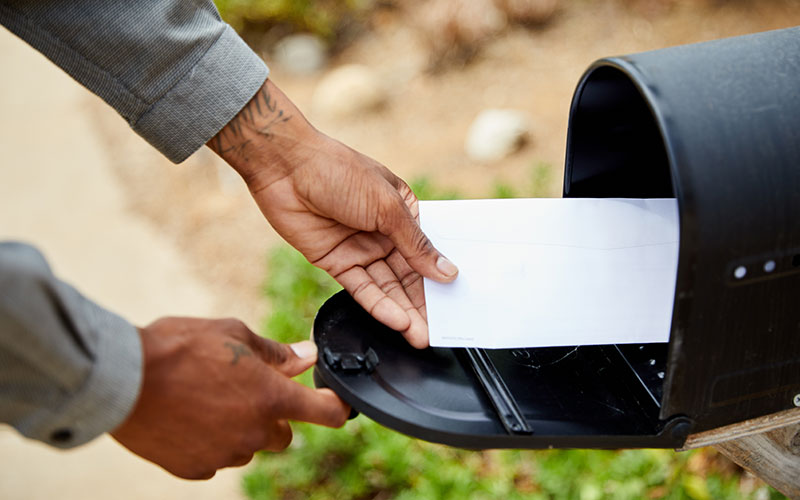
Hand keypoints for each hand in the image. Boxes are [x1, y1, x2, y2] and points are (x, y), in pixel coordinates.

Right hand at [110, 317, 348, 479]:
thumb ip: (275, 353)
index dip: (336, 407)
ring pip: (248, 446)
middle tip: (245, 391)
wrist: (121, 378)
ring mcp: (224, 455)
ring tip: (207, 399)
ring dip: (240, 428)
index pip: (324, 412)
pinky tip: (188, 418)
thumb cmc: (179, 347)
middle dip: (273, 415)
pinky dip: (210, 442)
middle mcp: (254, 433)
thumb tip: (307, 357)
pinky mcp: (195, 470)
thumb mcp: (233, 335)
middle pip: (284, 434)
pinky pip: (216, 458)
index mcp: (270, 397)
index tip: (337, 403)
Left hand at [208, 80, 457, 347]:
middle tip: (439, 332)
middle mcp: (385, 233)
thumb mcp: (387, 207)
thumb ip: (416, 244)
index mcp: (403, 212)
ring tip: (421, 337)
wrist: (286, 166)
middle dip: (424, 304)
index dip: (442, 278)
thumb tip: (448, 272)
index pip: (428, 252)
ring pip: (388, 288)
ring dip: (404, 312)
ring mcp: (361, 250)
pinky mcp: (337, 263)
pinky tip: (397, 322)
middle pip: (409, 275)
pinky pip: (362, 290)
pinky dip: (380, 306)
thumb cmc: (340, 172)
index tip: (458, 305)